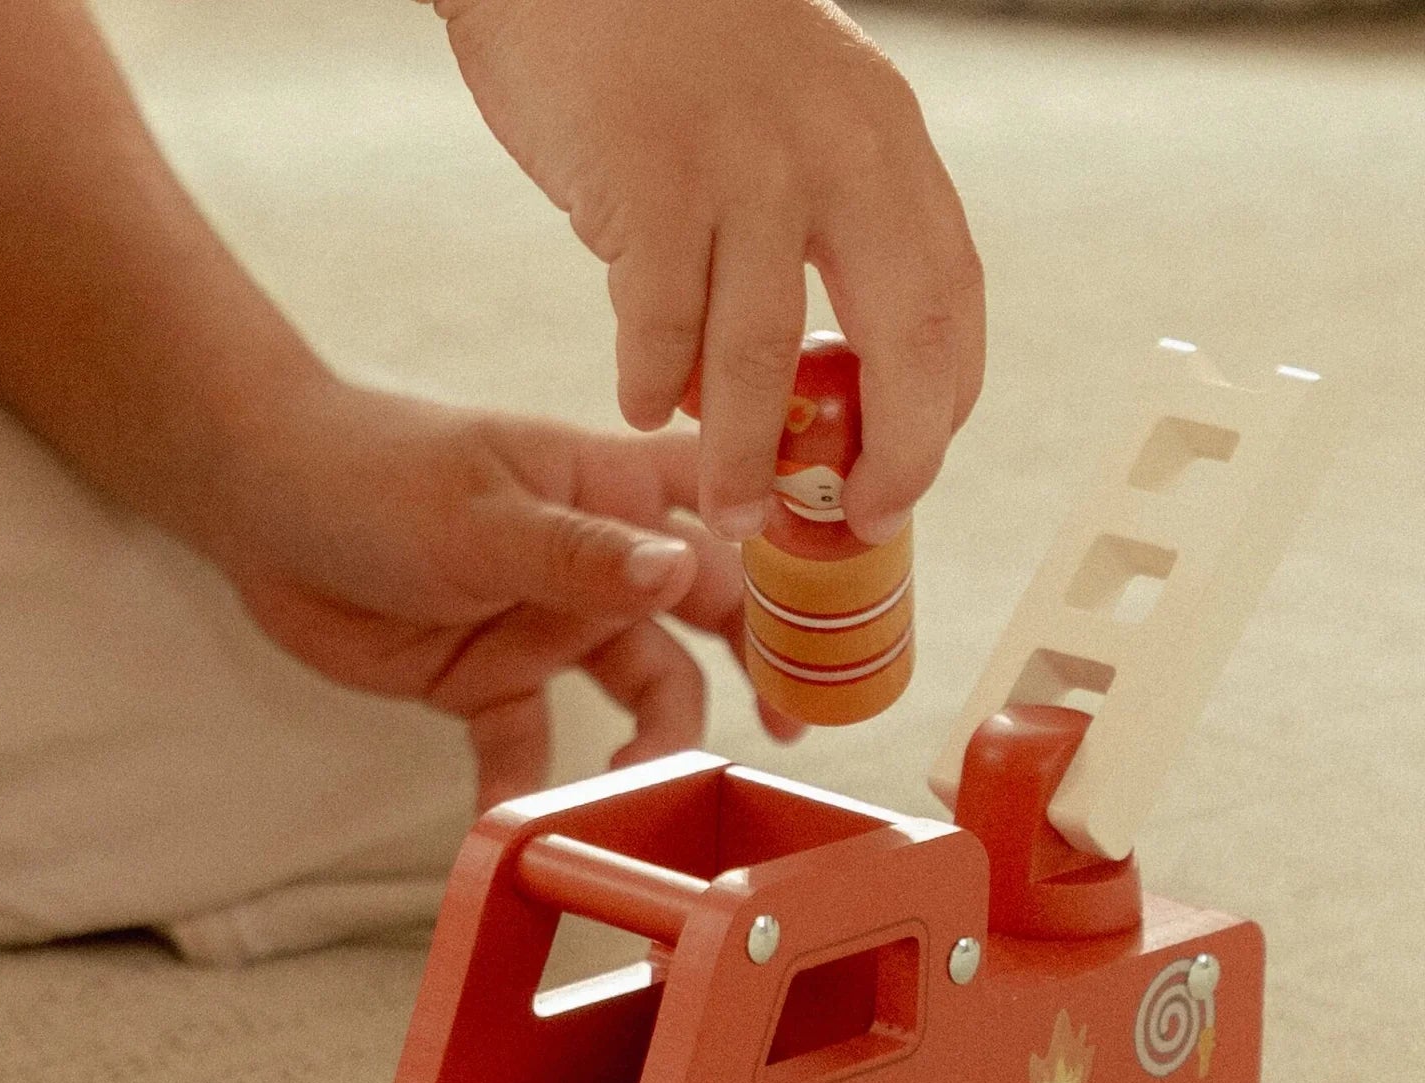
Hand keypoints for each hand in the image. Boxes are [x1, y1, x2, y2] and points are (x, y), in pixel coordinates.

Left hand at [218, 382, 801, 809]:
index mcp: (615, 493)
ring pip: (640, 692)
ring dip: (652, 743)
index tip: (852, 615)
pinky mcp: (490, 683)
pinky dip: (531, 786)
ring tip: (643, 789)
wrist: (259, 504)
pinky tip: (524, 824)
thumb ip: (582, 554)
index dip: (798, 554)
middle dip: (760, 668)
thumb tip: (682, 574)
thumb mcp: (482, 515)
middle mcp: (601, 564)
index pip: (734, 514)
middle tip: (796, 730)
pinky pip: (531, 746)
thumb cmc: (376, 472)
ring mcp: (549, 626)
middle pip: (709, 618)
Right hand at [432, 0, 984, 546]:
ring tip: (731, 512)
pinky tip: (642, 408)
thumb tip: (806, 379)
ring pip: (763, 357)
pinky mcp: (648, 178)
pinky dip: (651, 385)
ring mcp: (742, 163)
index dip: (940, 406)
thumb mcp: (791, 112)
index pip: (951, 298)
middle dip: (891, 456)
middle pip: (900, 339)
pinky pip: (657, 323)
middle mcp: (834, 150)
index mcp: (883, 140)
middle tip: (859, 524)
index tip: (908, 476)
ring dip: (746, 457)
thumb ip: (817, 223)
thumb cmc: (673, 47)